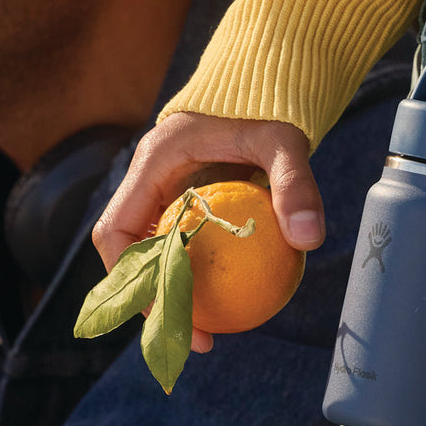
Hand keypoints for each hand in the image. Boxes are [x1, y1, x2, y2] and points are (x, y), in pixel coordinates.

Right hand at [92, 113, 325, 349]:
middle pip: (127, 255)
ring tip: (209, 337)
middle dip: (150, 302)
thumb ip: (294, 184)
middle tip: (194, 338)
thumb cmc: (266, 110)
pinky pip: (178, 249)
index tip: (169, 309)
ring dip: (170, 297)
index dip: (130, 277)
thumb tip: (308, 238)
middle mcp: (146, 182)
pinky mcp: (180, 205)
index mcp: (152, 163)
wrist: (261, 87)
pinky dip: (193, 279)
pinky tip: (230, 307)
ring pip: (149, 257)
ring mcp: (160, 195)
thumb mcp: (283, 141)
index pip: (117, 230)